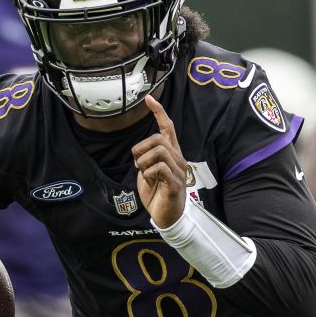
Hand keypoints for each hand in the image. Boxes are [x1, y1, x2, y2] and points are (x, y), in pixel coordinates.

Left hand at [133, 95, 187, 227]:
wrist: (167, 218)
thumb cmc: (157, 194)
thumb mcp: (148, 173)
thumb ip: (147, 160)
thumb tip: (139, 152)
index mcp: (171, 155)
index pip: (167, 128)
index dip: (159, 112)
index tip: (149, 99)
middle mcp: (178, 159)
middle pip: (159, 138)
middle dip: (141, 148)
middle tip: (137, 164)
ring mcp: (178, 171)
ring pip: (159, 150)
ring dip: (144, 161)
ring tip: (144, 173)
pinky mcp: (175, 183)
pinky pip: (160, 167)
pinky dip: (149, 173)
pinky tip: (150, 181)